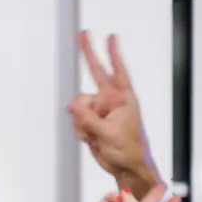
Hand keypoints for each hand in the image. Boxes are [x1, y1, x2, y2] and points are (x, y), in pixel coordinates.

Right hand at [70, 32, 160, 195]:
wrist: (126, 167)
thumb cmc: (128, 149)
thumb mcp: (108, 132)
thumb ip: (88, 117)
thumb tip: (72, 104)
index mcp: (124, 99)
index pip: (117, 71)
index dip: (113, 53)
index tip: (111, 36)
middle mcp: (111, 101)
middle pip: (96, 73)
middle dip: (90, 54)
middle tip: (83, 34)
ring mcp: (100, 111)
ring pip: (79, 106)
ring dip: (82, 122)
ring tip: (95, 135)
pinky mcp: (91, 122)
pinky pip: (77, 120)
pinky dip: (80, 130)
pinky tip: (92, 138)